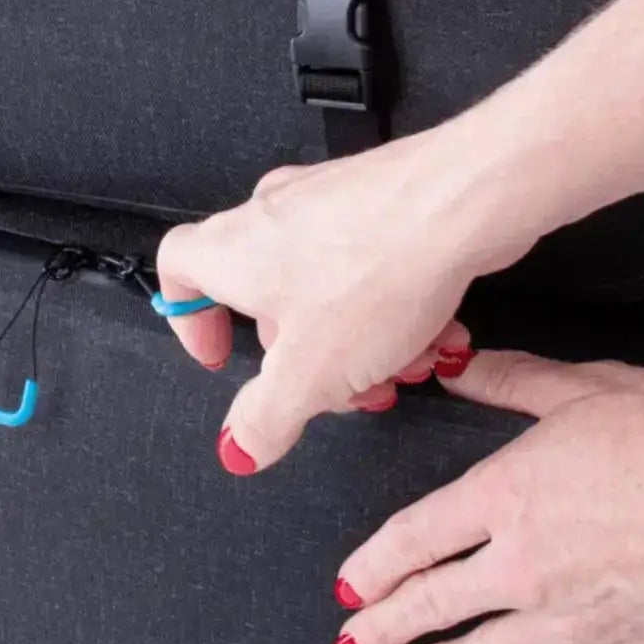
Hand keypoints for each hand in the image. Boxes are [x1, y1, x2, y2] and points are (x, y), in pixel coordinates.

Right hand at [155, 122, 537, 472]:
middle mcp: (275, 216)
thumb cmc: (382, 266)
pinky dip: (400, 306)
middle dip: (308, 354)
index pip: (177, 269)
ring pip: (331, 287)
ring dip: (366, 340)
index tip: (218, 354)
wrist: (465, 203)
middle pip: (268, 295)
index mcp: (234, 251)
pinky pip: (376, 265)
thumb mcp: (311, 374)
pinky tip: (438, 335)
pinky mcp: (383, 200)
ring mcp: (331, 202)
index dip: (189, 317)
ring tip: (405, 365)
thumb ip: (266, 417)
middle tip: (338, 388)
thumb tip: (240, 444)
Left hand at [329, 352, 643, 643]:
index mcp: (508, 496)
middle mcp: (525, 566)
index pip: (415, 537)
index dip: (374, 563)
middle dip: (383, 628)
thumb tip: (457, 366)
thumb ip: (517, 382)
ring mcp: (569, 616)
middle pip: (434, 604)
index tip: (347, 584)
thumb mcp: (594, 388)